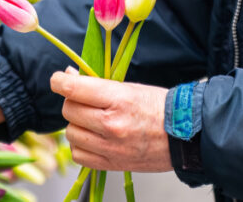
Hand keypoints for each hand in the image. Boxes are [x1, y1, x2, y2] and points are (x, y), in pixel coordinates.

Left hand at [50, 68, 170, 172]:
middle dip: (72, 101)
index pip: (74, 89)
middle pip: (69, 110)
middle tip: (84, 99)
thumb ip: (99, 84)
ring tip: (92, 120)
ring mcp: (110, 147)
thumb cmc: (160, 108)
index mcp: (118, 99)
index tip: (58, 79)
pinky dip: (81, 145)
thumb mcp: (130, 87)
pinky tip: (93, 138)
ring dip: (76, 124)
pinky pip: (78, 154)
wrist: (184, 136)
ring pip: (70, 132)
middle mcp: (111, 125)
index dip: (60, 81)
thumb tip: (69, 78)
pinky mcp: (110, 164)